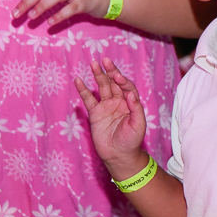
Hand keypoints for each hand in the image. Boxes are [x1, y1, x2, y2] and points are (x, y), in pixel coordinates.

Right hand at [74, 58, 145, 174]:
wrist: (119, 156)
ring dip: (98, 75)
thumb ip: (136, 109)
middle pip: (114, 82)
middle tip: (105, 60)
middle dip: (110, 71)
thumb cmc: (132, 141)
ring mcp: (106, 106)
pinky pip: (88, 99)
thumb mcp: (138, 125)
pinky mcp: (95, 113)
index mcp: (130, 102)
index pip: (126, 86)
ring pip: (101, 87)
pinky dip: (83, 90)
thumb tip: (130, 94)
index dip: (122, 80)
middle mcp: (118, 101)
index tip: (117, 76)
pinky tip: (78, 80)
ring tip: (93, 64)